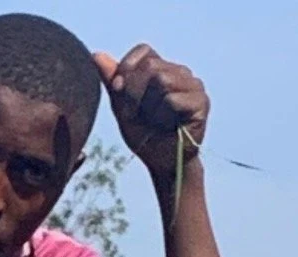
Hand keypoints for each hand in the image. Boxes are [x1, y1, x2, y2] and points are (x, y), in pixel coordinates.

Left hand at [93, 44, 209, 178]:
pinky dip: (163, 116)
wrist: (163, 165)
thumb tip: (96, 54)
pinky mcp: (201, 102)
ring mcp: (194, 85)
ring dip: (149, 107)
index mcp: (162, 68)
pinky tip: (170, 126)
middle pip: (150, 66)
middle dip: (135, 94)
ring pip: (162, 80)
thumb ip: (113, 82)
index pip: (143, 51)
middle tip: (139, 116)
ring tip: (156, 121)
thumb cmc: (145, 136)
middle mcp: (181, 72)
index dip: (127, 68)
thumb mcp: (122, 109)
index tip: (120, 91)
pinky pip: (172, 100)